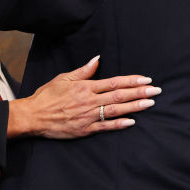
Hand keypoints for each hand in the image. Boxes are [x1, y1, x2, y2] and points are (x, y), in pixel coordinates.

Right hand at [7, 55, 159, 138]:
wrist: (33, 116)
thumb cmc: (47, 96)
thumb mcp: (64, 78)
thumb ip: (83, 71)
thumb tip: (97, 59)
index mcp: (85, 87)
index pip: (114, 82)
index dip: (131, 81)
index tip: (146, 79)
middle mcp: (89, 101)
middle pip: (119, 96)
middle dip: (139, 92)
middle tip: (156, 91)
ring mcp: (88, 116)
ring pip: (116, 110)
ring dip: (134, 106)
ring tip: (149, 103)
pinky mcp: (85, 129)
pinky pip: (105, 127)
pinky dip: (119, 124)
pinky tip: (132, 122)